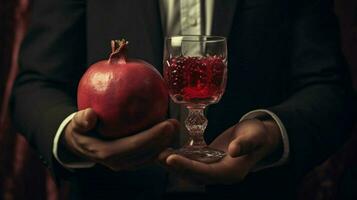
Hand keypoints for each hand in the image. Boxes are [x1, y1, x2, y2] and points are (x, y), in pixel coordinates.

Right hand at [59, 108, 178, 170]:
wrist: (79, 144)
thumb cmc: (80, 130)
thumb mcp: (76, 123)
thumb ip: (81, 120)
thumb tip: (90, 115)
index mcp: (106, 153)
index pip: (134, 146)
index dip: (152, 136)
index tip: (167, 124)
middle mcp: (119, 162)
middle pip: (146, 153)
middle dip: (164, 140)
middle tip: (176, 123)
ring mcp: (126, 163)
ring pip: (150, 156)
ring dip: (165, 144)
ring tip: (176, 127)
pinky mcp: (132, 161)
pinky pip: (149, 154)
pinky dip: (160, 145)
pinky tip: (169, 131)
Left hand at [158, 119, 281, 184]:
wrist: (258, 137)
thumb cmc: (257, 135)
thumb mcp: (255, 136)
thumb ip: (245, 144)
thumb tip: (233, 151)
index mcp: (231, 173)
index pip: (206, 172)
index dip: (188, 166)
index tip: (171, 158)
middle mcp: (219, 175)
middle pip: (193, 174)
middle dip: (175, 167)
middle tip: (158, 156)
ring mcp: (213, 169)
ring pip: (189, 170)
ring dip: (173, 164)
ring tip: (157, 154)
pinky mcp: (207, 162)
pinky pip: (190, 163)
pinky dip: (178, 158)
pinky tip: (166, 150)